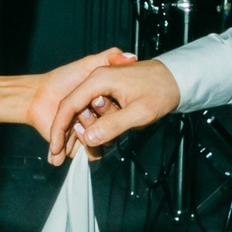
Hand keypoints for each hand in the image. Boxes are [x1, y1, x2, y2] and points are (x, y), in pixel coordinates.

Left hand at [24, 46, 136, 150]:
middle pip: (111, 130)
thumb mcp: (89, 65)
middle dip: (96, 121)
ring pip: (101, 144)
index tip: (97, 100)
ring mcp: (90, 134)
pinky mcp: (79, 146)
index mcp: (107, 103)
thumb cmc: (63, 78)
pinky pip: (89, 155)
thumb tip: (131, 57)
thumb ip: (110, 57)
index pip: (120, 112)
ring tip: (75, 125)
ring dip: (87, 136)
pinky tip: (67, 140)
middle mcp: (101, 120)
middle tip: (83, 111)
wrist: (38, 95)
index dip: (109, 109)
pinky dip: (78, 149)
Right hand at [43, 56, 179, 165]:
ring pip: (83, 112)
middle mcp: (96, 79)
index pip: (69, 104)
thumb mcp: (139, 112)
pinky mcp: (107, 92)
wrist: (176, 78)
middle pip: (72, 109)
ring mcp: (101, 84)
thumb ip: (113, 125)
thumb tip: (89, 138)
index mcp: (99, 79)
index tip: (55, 148)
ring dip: (83, 131)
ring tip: (87, 149)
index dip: (59, 128)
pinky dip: (93, 126)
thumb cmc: (161, 91)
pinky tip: (98, 140)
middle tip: (71, 153)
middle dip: (69, 132)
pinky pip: (93, 111)